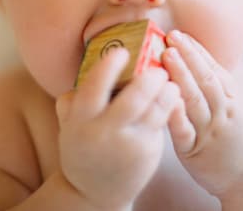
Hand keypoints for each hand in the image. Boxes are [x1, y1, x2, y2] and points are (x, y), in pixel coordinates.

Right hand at [56, 48, 180, 209]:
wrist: (94, 192)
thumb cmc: (83, 147)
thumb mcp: (69, 125)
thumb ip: (72, 100)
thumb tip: (83, 71)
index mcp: (81, 120)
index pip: (94, 88)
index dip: (109, 68)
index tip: (122, 52)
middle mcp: (105, 132)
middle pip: (133, 100)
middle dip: (149, 80)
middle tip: (158, 67)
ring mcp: (129, 144)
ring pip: (154, 111)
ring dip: (166, 92)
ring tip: (170, 80)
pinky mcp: (147, 152)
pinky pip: (162, 123)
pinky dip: (170, 106)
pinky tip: (173, 96)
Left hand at [163, 30, 242, 196]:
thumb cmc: (236, 136)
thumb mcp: (233, 106)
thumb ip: (216, 84)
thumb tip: (195, 57)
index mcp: (230, 98)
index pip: (213, 69)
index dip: (196, 50)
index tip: (180, 33)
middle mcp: (222, 111)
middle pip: (205, 79)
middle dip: (188, 56)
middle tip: (171, 36)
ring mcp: (209, 131)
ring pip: (195, 99)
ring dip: (182, 75)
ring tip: (168, 55)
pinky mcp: (195, 150)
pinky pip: (185, 131)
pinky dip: (177, 114)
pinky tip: (167, 98)